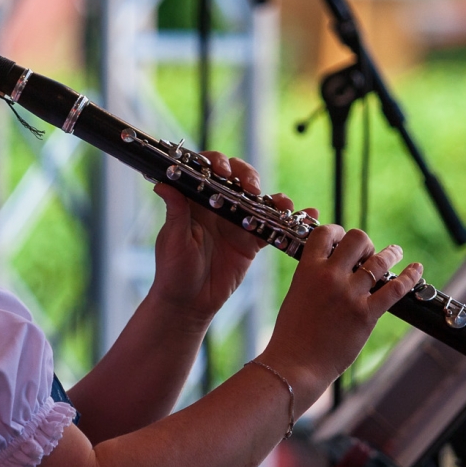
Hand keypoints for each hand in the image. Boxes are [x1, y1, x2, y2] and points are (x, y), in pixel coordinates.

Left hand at [150, 152, 311, 323]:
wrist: (189, 303)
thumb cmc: (173, 270)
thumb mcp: (173, 240)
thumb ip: (175, 212)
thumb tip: (163, 184)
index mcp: (194, 202)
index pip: (206, 171)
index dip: (217, 164)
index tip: (224, 173)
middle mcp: (216, 207)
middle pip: (237, 179)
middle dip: (248, 176)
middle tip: (252, 189)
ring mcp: (235, 223)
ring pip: (258, 200)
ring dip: (272, 197)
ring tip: (282, 202)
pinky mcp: (250, 242)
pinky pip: (272, 227)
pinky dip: (288, 221)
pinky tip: (303, 215)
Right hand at [260, 224, 422, 410]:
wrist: (295, 362)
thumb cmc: (291, 332)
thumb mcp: (296, 294)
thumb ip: (312, 278)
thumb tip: (331, 269)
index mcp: (307, 270)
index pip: (325, 233)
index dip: (336, 231)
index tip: (341, 238)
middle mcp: (329, 277)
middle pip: (356, 240)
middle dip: (364, 242)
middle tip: (365, 253)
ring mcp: (349, 294)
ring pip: (378, 261)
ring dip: (390, 253)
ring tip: (394, 252)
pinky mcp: (366, 314)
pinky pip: (394, 289)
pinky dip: (409, 277)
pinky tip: (416, 269)